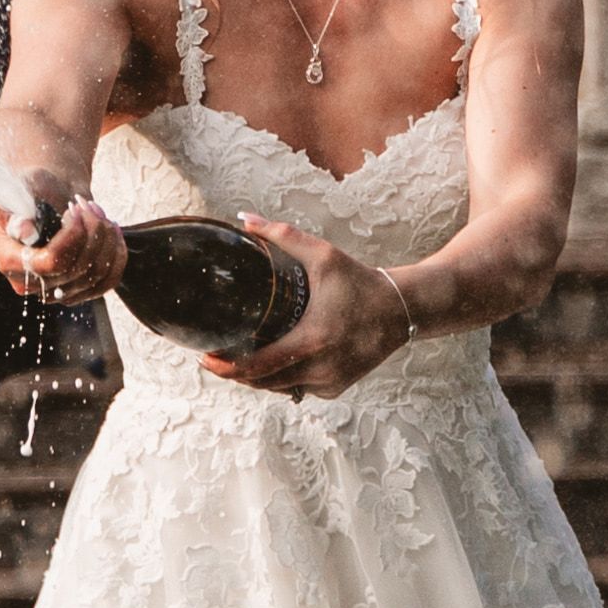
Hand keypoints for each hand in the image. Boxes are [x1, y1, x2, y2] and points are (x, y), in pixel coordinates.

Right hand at [0, 181, 123, 303]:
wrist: (46, 201)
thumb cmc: (34, 192)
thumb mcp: (24, 190)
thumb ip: (22, 206)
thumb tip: (24, 229)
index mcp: (9, 261)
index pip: (51, 262)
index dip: (72, 236)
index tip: (76, 209)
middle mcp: (28, 285)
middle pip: (77, 270)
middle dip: (93, 232)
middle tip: (90, 205)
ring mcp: (53, 294)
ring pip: (96, 275)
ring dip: (107, 240)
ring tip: (101, 214)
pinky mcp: (76, 293)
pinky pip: (107, 282)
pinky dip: (116, 256)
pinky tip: (113, 232)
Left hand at [203, 215, 409, 398]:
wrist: (401, 309)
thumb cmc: (360, 281)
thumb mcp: (324, 256)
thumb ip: (283, 236)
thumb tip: (244, 219)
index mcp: (312, 340)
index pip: (258, 366)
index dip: (226, 368)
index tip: (206, 359)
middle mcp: (320, 368)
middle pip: (261, 383)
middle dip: (235, 373)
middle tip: (216, 356)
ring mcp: (329, 381)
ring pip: (279, 389)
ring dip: (257, 378)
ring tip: (238, 359)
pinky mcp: (336, 388)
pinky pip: (298, 388)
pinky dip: (283, 379)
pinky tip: (274, 363)